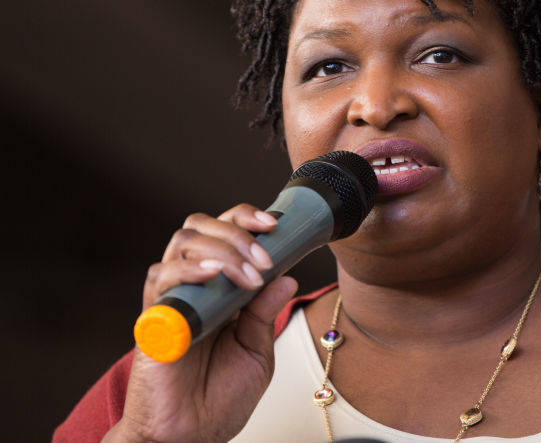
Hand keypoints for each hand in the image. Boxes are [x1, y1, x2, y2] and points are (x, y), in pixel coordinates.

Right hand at [106, 204, 298, 442]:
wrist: (190, 437)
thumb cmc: (220, 398)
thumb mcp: (257, 352)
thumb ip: (265, 314)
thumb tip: (287, 277)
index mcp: (220, 287)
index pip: (226, 232)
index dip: (248, 219)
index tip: (276, 225)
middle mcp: (194, 285)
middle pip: (202, 226)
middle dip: (238, 231)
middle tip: (264, 258)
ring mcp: (172, 298)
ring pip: (183, 242)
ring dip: (223, 249)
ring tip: (248, 276)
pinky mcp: (153, 317)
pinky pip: (161, 277)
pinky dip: (190, 269)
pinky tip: (214, 275)